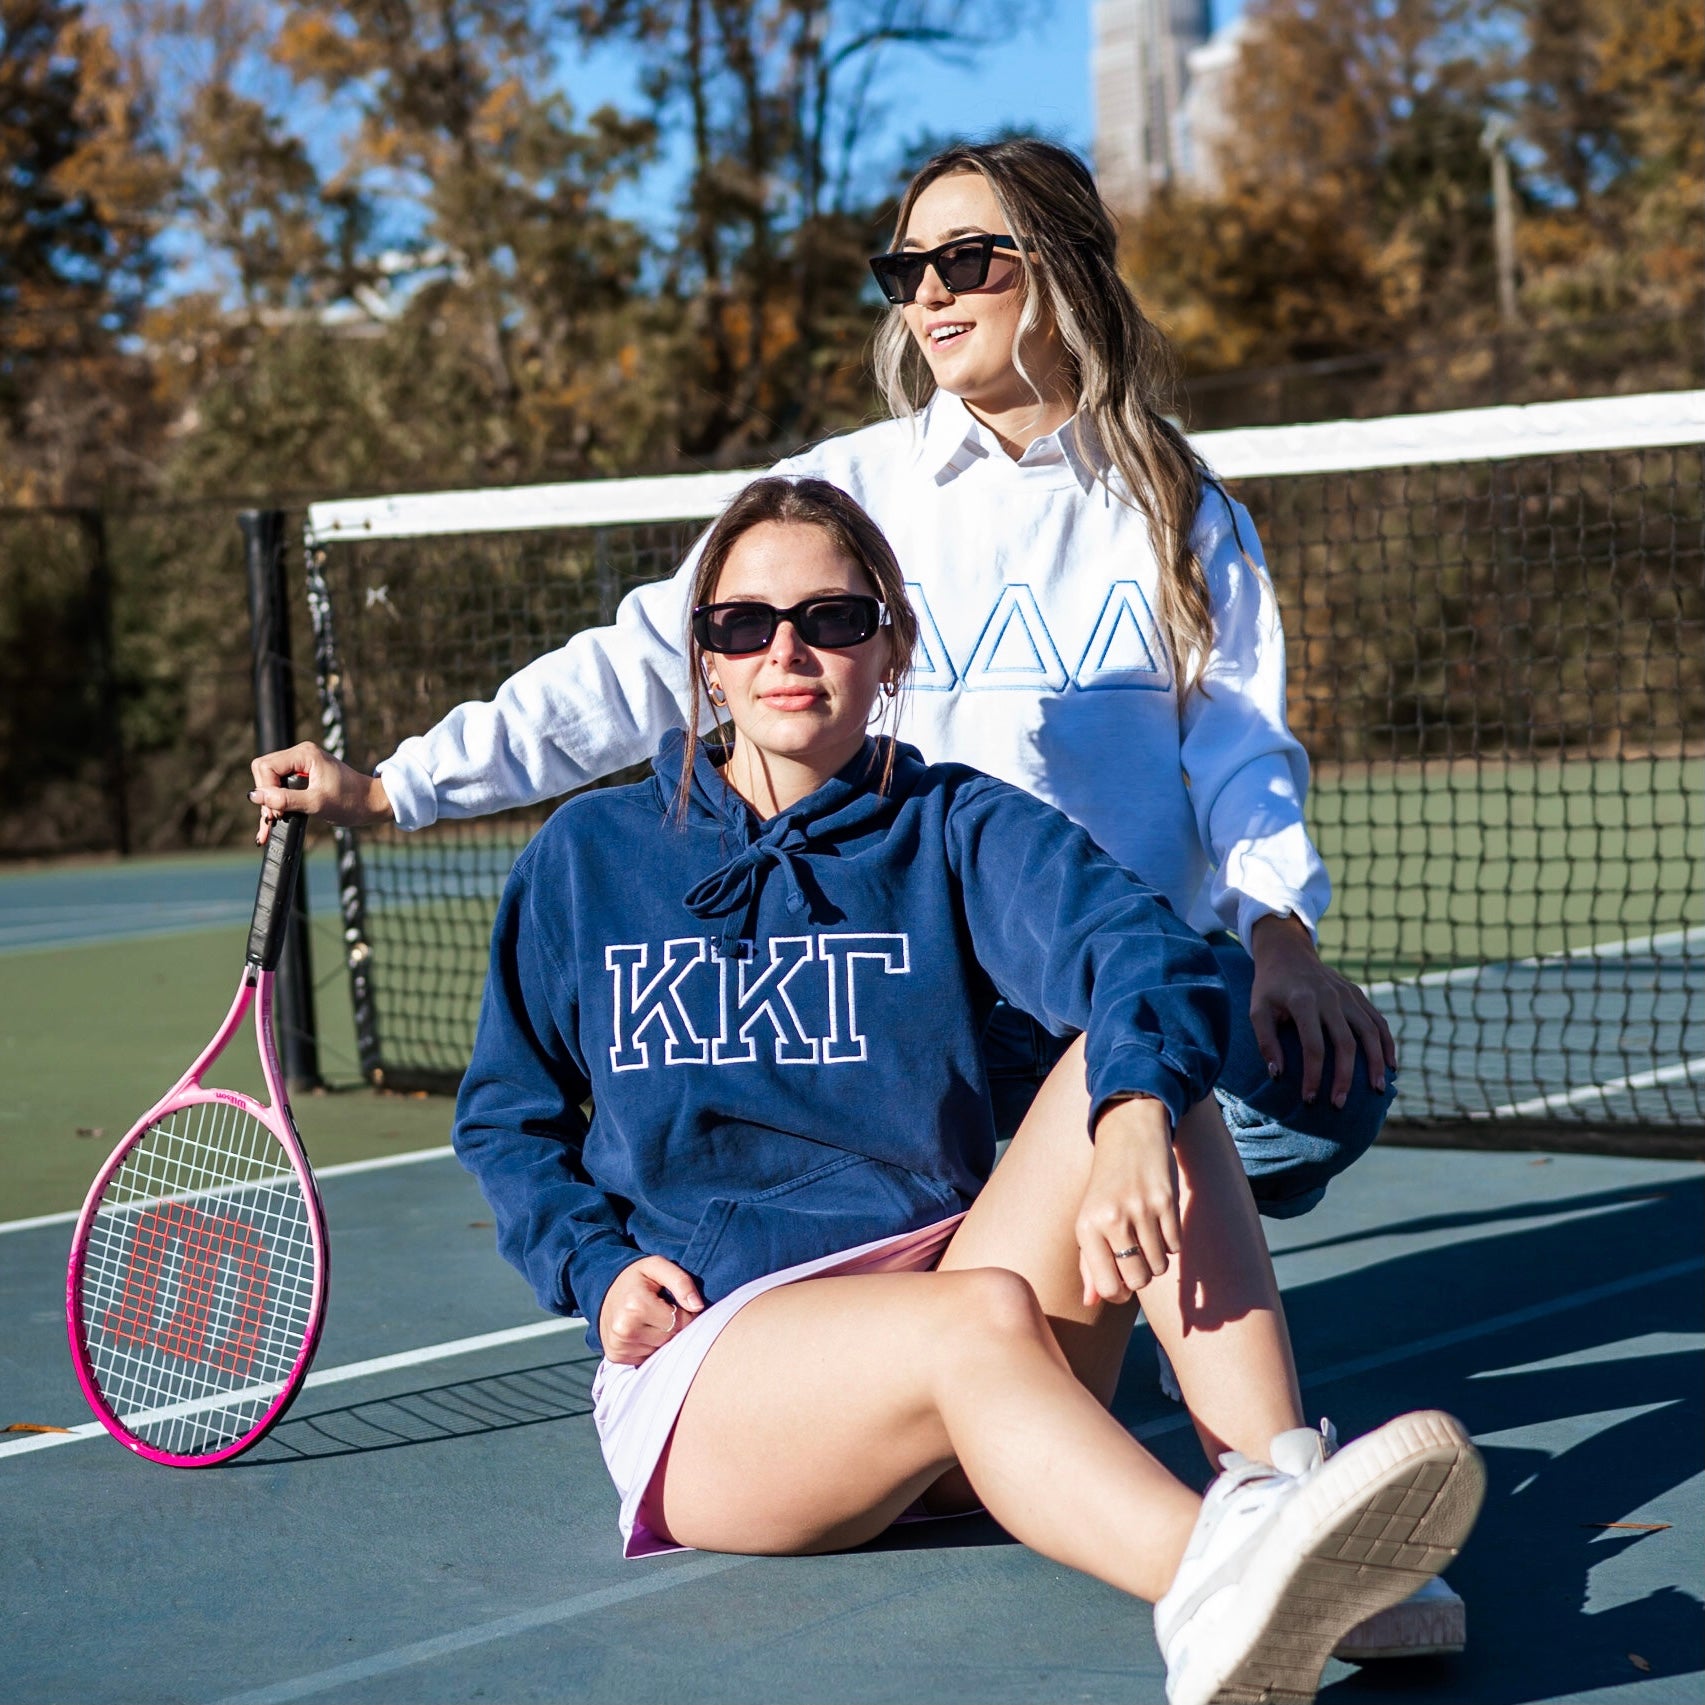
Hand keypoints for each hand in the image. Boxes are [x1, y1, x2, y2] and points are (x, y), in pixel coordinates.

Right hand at [249, 741, 392, 843]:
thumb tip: (255, 796)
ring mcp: (301, 764)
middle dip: (266, 796)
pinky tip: (273, 821)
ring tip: (273, 823)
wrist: (372, 804)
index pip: (266, 766)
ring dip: (270, 802)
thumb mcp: (316, 803)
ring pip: (270, 780)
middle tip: (276, 818)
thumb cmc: (351, 801)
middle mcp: (301, 754)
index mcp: (304, 754)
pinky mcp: (303, 776)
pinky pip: (281, 786)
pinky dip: (277, 803)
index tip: (276, 811)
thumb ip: (285, 799)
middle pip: (264, 771)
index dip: (265, 790)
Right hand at [598, 1255, 705, 1366]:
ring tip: (651, 1319)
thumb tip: (698, 1306)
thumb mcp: (657, 1266)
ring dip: (661, 1337)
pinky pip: (647, 1357)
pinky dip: (650, 1345)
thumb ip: (681, 1281)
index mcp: (636, 1305)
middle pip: (670, 1338)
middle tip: (663, 1310)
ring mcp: (619, 1345)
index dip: (686, 1313)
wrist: (603, 1288)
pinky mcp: (616, 1356)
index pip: (680, 1322)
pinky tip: (643, 1330)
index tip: (677, 1303)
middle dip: (673, 1326)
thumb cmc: (636, 1277)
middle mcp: (624, 1329)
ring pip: (660, 1350)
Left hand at [1076, 1096, 1179, 1304]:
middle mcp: (1112, 1220)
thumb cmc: (1105, 1186)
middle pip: (1138, 1281)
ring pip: (1159, 1267)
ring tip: (1145, 1234)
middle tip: (1134, 1255)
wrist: (1129, 1135)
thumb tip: (1091, 1302)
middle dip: (1140, 1276)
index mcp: (1086, 1227)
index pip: (1107, 1288)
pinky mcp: (1167, 1202)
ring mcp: (1141, 1211)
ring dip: (1156, 1258)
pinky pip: (1176, 1247)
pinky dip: (1170, 1243)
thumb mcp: (1088, 1220)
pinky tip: (1158, 1221)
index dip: (1118, 1292)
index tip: (1120, 1280)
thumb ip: (1089, 1264)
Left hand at [1248, 913, 1396, 1106]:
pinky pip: (1378, 1021)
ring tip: (1376, 1091)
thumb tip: (1277, 1076)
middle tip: (1340, 1105)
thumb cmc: (1269, 988)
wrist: (1288, 953)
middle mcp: (1330, 998)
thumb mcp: (1257, 1010)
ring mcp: (1348, 995)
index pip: (1313, 1046)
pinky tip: (1390, 1066)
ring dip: (1375, 1063)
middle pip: (1345, 1043)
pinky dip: (1387, 1044)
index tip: (1310, 1100)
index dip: (1313, 1075)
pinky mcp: (1358, 995)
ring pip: (1370, 1033)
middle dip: (1345, 1077)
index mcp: (1303, 1001)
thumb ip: (1265, 1042)